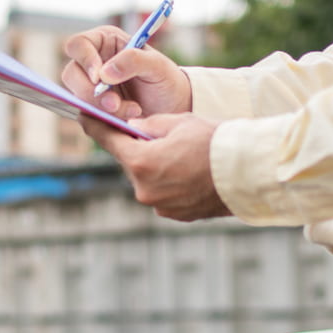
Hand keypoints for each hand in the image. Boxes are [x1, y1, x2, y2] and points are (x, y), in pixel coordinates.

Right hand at [62, 26, 192, 121]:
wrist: (172, 108)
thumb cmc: (166, 80)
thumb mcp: (157, 65)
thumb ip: (133, 61)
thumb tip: (104, 73)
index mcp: (105, 42)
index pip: (78, 45)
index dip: (84, 60)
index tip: (99, 77)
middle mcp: (93, 63)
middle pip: (71, 75)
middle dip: (91, 93)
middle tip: (114, 104)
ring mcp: (90, 88)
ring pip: (78, 98)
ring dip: (101, 109)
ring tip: (132, 112)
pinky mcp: (93, 110)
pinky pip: (87, 116)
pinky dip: (105, 120)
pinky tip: (126, 120)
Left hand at [82, 113, 231, 221]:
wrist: (248, 172)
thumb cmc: (215, 142)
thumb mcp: (179, 122)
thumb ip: (149, 126)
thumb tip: (132, 129)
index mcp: (141, 163)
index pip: (110, 141)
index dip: (96, 127)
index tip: (85, 118)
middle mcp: (145, 190)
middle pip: (131, 163)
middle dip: (138, 148)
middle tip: (153, 134)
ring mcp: (159, 206)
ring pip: (148, 180)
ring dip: (156, 167)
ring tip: (182, 155)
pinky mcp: (174, 215)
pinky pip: (163, 195)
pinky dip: (170, 183)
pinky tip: (190, 173)